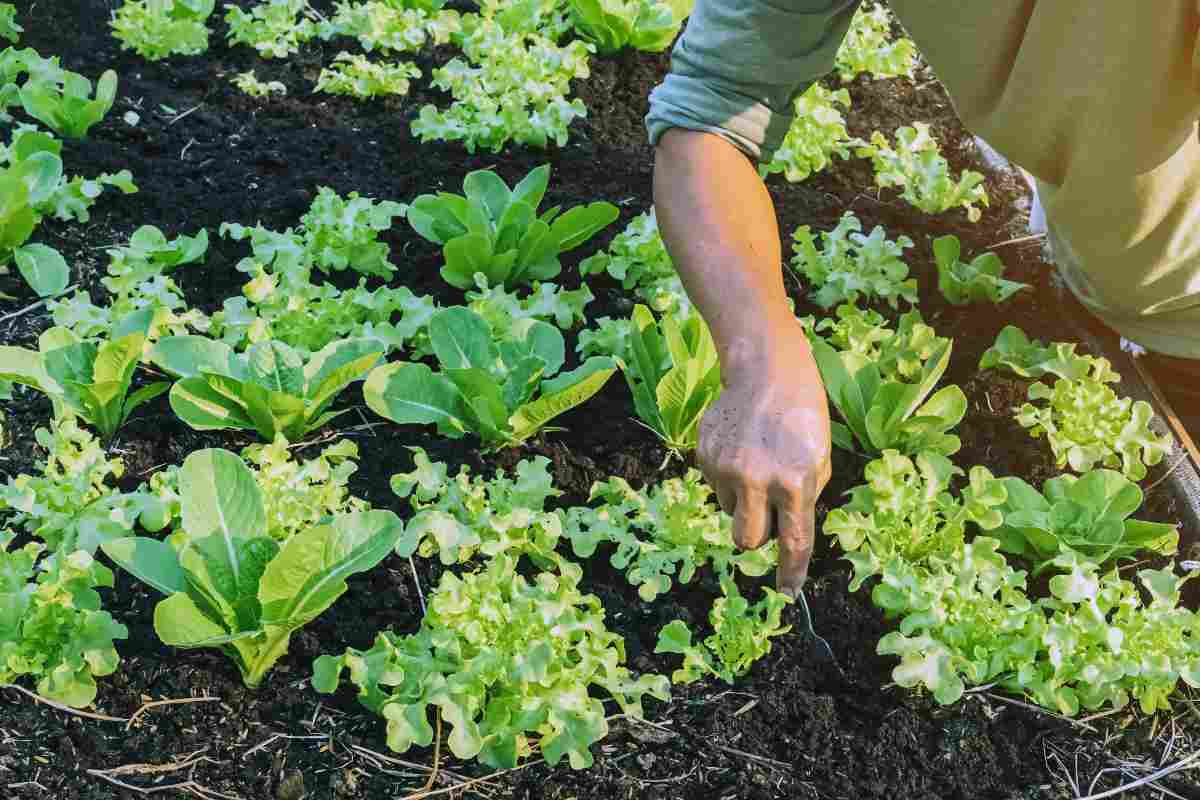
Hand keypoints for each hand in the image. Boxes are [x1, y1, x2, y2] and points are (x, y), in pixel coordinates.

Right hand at [698, 319, 831, 597]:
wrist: (765, 370)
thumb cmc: (802, 415)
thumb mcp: (818, 458)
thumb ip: (803, 498)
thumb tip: (785, 532)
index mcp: (795, 482)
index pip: (793, 542)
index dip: (789, 573)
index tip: (787, 594)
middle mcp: (757, 479)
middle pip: (747, 541)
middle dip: (755, 537)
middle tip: (765, 516)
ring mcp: (726, 468)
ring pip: (730, 511)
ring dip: (743, 500)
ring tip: (755, 462)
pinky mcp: (705, 455)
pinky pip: (716, 485)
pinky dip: (728, 476)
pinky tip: (740, 446)